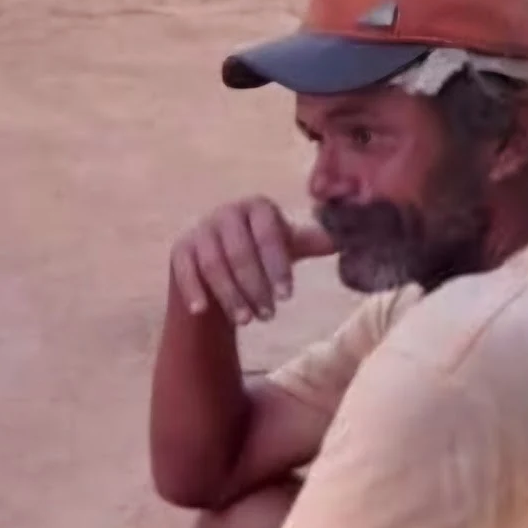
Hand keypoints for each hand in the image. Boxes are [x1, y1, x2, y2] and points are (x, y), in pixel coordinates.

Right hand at [171, 198, 334, 326]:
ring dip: (230, 295)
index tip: (287, 298)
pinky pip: (184, 271)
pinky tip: (203, 311)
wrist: (220, 263)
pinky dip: (193, 290)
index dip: (278, 268)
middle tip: (269, 316)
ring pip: (213, 265)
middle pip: (240, 253)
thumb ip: (313, 242)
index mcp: (257, 207)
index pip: (268, 236)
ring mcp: (200, 230)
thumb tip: (348, 241)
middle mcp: (226, 213)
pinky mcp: (180, 250)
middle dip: (255, 288)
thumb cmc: (261, 254)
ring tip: (246, 320)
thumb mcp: (287, 247)